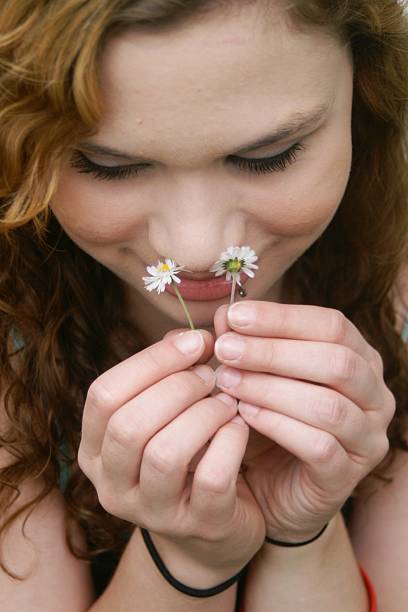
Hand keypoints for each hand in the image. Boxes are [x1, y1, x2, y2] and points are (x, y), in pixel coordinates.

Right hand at [78, 329, 264, 584]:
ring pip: (166, 453)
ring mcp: (152, 511)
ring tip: (225, 399)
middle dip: (177, 387)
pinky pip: (212, 477)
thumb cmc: (188, 454)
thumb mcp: (168, 412)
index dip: (150, 361)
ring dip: (203, 413)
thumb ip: (173, 370)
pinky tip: (241, 425)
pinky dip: (230, 440)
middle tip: (211, 374)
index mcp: (96, 448)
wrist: (212, 525)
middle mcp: (113, 484)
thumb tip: (195, 335)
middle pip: (128, 425)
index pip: (103, 394)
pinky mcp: (198, 524)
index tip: (195, 341)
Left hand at [213, 301, 395, 541]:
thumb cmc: (268, 422)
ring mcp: (367, 438)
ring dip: (271, 389)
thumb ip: (244, 346)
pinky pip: (320, 446)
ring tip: (228, 381)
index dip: (282, 318)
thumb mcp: (255, 377)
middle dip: (274, 352)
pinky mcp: (348, 475)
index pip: (332, 325)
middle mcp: (374, 395)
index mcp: (359, 359)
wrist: (271, 489)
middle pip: (337, 361)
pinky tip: (245, 414)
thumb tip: (226, 316)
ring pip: (329, 406)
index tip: (234, 316)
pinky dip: (279, 426)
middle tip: (225, 349)